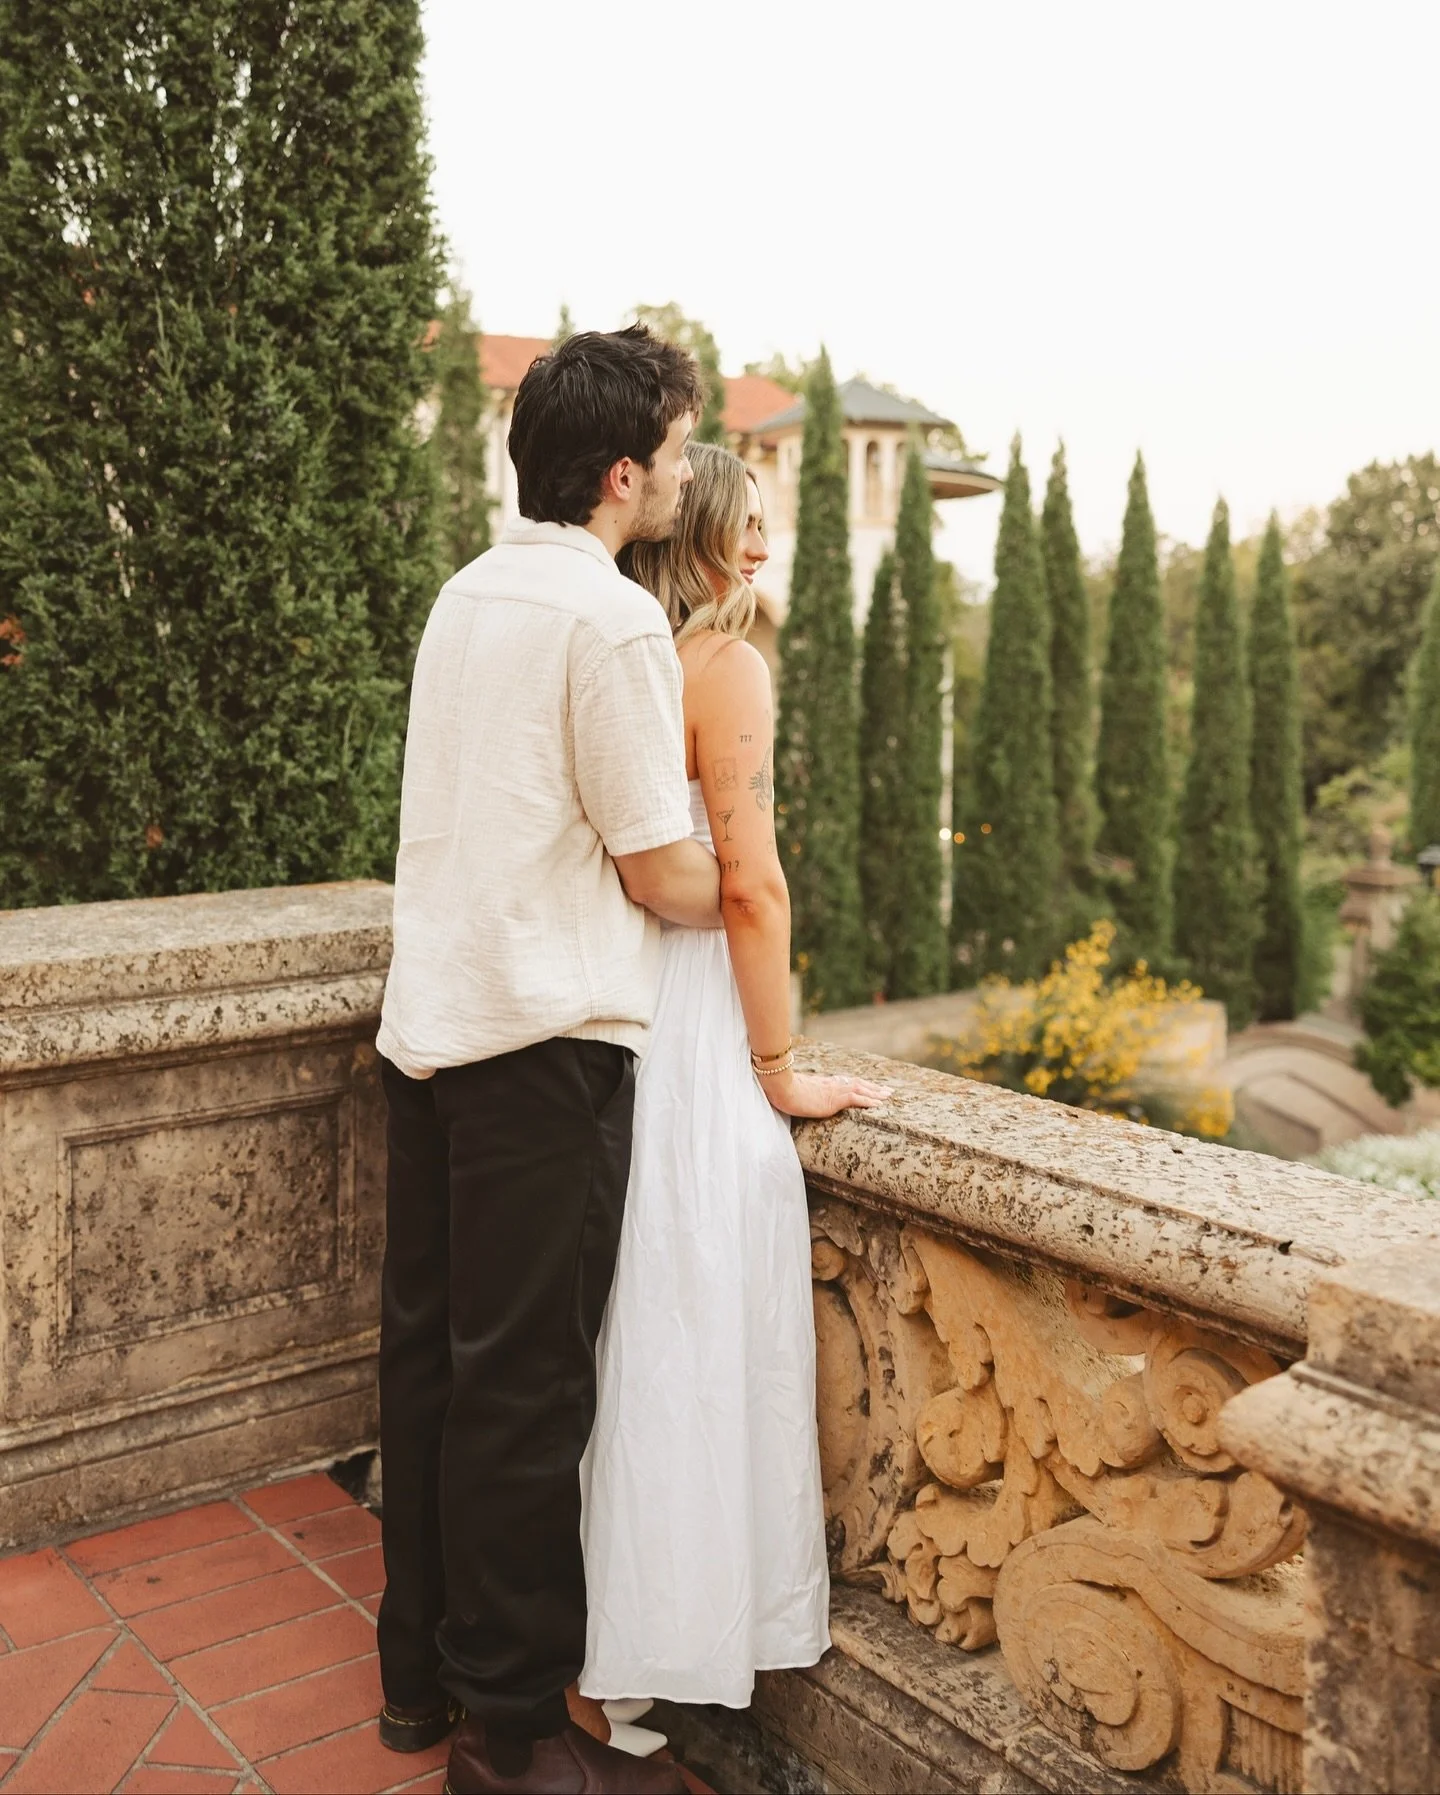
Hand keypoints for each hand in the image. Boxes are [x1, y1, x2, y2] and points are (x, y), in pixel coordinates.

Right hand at [761, 1068, 893, 1118]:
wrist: (780, 1087)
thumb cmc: (782, 1090)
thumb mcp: (795, 1092)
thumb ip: (802, 1093)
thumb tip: (799, 1098)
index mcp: (824, 1084)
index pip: (846, 1082)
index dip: (860, 1085)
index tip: (870, 1087)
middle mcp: (831, 1085)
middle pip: (858, 1083)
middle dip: (874, 1088)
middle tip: (888, 1091)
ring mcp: (834, 1091)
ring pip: (861, 1089)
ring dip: (876, 1093)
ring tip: (888, 1096)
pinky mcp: (834, 1099)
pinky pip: (857, 1099)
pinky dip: (869, 1101)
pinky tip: (879, 1104)